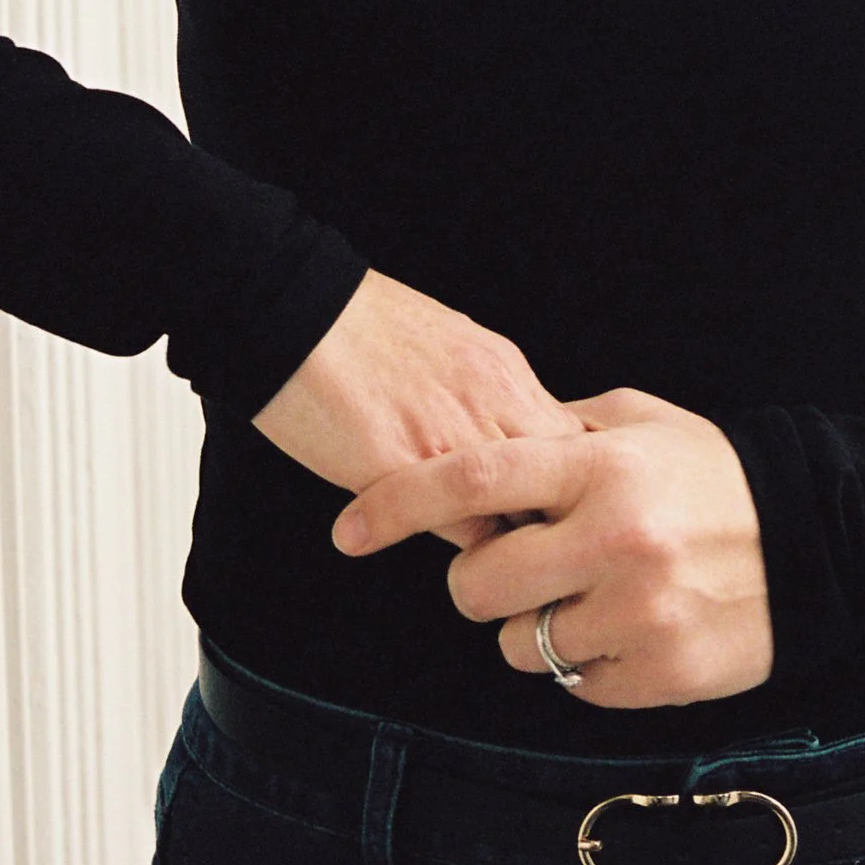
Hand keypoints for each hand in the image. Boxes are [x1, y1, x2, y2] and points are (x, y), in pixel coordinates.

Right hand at [251, 269, 576, 547]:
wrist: (293, 309)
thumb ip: (485, 392)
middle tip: (536, 543)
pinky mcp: (407, 469)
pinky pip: (465, 531)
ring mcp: (454, 435)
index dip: (568, 480)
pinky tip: (445, 541)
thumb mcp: (448, 344)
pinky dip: (462, 546)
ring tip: (495, 556)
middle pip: (563, 480)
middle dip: (553, 516)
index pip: (571, 440)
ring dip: (511, 537)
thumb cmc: (356, 326)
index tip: (554, 505)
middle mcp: (493, 400)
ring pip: (521, 511)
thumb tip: (507, 432)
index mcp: (504, 370)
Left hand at [332, 386, 774, 708]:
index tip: (345, 530)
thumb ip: (562, 428)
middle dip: (478, 582)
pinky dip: (585, 665)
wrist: (820, 543)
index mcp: (601, 467)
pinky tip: (625, 628)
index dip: (396, 505)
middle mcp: (613, 540)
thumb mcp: (644, 423)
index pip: (471, 482)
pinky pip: (574, 687)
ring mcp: (636, 616)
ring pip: (521, 646)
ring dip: (535, 627)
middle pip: (477, 585)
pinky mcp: (657, 678)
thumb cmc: (717, 476)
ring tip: (585, 597)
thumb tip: (485, 437)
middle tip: (514, 567)